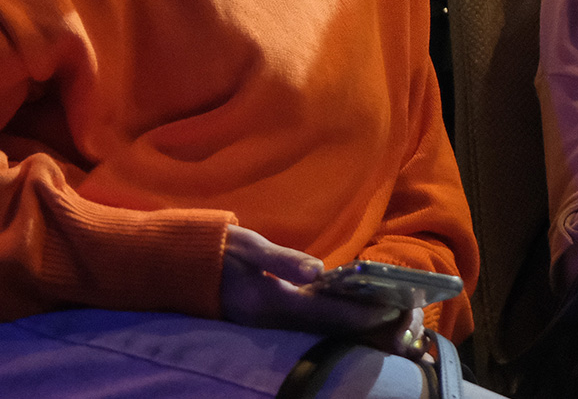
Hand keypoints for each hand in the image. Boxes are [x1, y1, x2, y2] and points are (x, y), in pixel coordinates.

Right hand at [220, 225, 404, 337]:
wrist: (176, 268)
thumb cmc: (215, 250)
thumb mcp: (247, 246)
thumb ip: (281, 260)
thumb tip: (317, 270)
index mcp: (272, 302)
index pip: (327, 314)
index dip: (362, 315)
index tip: (393, 312)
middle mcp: (273, 320)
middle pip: (329, 329)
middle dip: (366, 326)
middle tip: (402, 320)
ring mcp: (270, 324)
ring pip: (321, 330)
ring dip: (355, 326)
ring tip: (389, 321)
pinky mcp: (268, 320)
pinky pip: (309, 326)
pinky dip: (336, 322)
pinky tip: (354, 314)